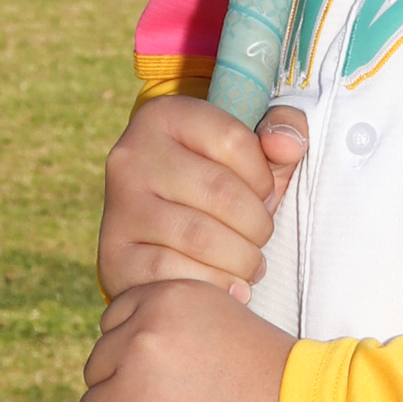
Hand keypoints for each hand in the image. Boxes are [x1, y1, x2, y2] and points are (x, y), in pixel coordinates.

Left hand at [76, 278, 294, 401]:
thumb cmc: (280, 383)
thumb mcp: (230, 321)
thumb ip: (184, 324)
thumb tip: (141, 347)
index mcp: (168, 299)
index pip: (113, 324)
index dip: (129, 353)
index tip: (157, 376)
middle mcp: (143, 339)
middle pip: (98, 370)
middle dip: (120, 391)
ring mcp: (134, 394)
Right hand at [98, 97, 308, 299]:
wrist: (160, 241)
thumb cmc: (219, 190)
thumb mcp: (253, 153)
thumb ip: (283, 129)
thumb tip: (288, 144)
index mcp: (164, 115)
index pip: (234, 140)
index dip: (264, 177)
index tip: (265, 196)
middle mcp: (131, 154)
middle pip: (220, 191)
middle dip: (258, 224)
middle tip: (261, 239)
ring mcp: (119, 205)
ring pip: (199, 236)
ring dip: (241, 259)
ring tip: (250, 265)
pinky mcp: (114, 253)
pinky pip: (172, 272)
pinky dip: (213, 284)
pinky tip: (228, 286)